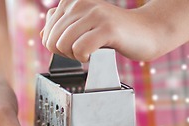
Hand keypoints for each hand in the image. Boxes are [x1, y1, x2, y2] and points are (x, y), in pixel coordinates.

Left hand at [41, 0, 160, 61]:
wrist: (146, 32)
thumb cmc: (114, 32)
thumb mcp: (83, 26)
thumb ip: (62, 27)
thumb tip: (42, 35)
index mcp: (71, 2)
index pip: (46, 34)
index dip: (59, 48)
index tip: (77, 44)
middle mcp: (80, 3)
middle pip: (52, 42)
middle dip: (65, 54)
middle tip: (85, 50)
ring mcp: (94, 14)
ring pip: (63, 45)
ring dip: (75, 56)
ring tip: (91, 50)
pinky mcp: (107, 28)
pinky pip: (80, 49)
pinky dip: (85, 58)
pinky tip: (96, 53)